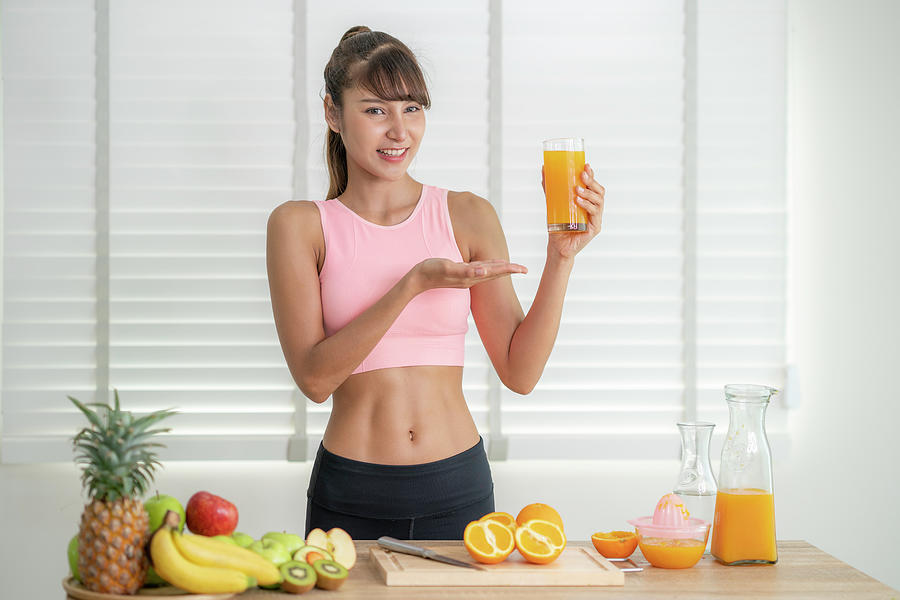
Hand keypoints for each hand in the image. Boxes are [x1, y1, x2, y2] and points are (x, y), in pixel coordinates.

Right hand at [411, 257, 527, 292]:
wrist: (417, 280)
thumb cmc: (431, 271)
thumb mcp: (448, 268)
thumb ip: (466, 270)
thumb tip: (484, 271)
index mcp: (472, 276)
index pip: (495, 271)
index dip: (510, 269)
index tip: (524, 269)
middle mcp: (471, 278)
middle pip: (495, 273)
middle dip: (510, 270)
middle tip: (525, 269)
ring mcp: (466, 278)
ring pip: (489, 273)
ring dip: (501, 269)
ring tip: (513, 267)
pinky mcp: (460, 275)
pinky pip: (480, 271)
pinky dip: (489, 268)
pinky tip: (490, 266)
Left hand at [541, 163, 604, 260]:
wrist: (557, 245)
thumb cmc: (557, 225)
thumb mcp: (553, 202)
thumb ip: (550, 187)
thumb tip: (544, 168)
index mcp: (588, 201)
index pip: (593, 185)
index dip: (592, 175)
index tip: (586, 165)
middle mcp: (594, 209)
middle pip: (599, 191)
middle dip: (592, 181)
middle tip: (582, 174)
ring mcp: (596, 218)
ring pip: (599, 201)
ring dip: (589, 193)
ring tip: (577, 189)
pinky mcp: (595, 228)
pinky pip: (595, 213)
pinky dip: (587, 205)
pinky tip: (578, 201)